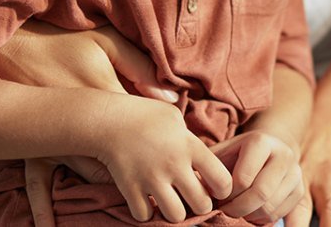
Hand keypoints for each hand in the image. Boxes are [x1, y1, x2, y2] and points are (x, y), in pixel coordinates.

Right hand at [0, 23, 175, 224]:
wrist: (13, 48)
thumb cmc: (63, 44)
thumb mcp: (105, 44)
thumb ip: (139, 66)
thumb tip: (170, 96)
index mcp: (105, 99)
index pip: (142, 133)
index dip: (160, 146)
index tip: (174, 153)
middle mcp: (82, 126)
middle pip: (120, 162)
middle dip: (141, 173)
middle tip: (163, 183)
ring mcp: (57, 139)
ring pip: (90, 175)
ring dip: (110, 183)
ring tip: (132, 190)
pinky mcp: (35, 145)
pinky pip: (37, 183)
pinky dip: (43, 206)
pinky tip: (47, 226)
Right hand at [99, 95, 233, 222]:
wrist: (107, 119)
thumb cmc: (143, 115)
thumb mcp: (174, 117)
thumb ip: (191, 138)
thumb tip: (204, 156)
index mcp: (189, 146)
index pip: (222, 180)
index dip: (223, 189)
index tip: (214, 188)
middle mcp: (174, 164)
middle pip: (201, 204)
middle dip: (200, 206)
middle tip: (191, 198)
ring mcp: (151, 178)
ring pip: (176, 216)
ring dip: (175, 213)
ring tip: (171, 203)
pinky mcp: (130, 188)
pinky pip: (144, 216)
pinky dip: (146, 213)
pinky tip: (146, 202)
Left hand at [210, 131, 307, 224]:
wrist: (268, 147)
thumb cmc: (237, 153)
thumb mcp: (221, 153)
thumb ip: (207, 168)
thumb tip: (193, 189)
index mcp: (261, 141)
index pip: (243, 178)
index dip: (227, 194)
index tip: (217, 198)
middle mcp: (283, 154)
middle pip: (261, 194)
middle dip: (239, 209)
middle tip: (226, 211)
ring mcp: (295, 172)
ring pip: (271, 207)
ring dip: (250, 216)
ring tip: (237, 211)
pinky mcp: (299, 189)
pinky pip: (281, 214)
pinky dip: (263, 220)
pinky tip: (251, 213)